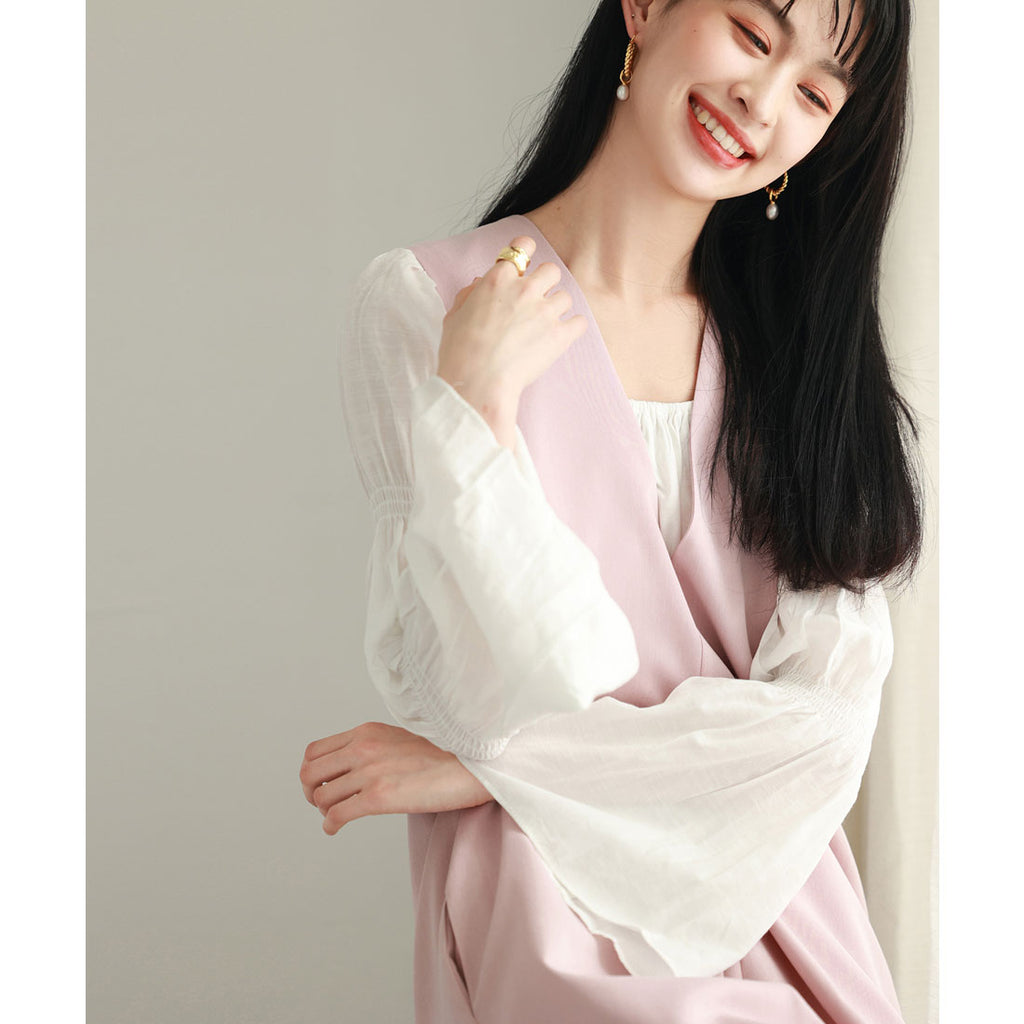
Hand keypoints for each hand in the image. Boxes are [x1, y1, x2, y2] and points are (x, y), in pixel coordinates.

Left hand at [299, 722, 494, 834]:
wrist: (474, 765)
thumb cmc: (444, 756)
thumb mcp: (400, 738)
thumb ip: (373, 747)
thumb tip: (353, 768)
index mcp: (366, 732)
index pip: (315, 751)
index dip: (312, 773)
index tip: (321, 786)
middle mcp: (362, 748)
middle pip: (309, 773)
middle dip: (310, 793)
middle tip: (321, 803)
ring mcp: (370, 772)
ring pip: (321, 797)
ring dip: (324, 811)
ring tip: (337, 816)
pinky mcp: (379, 797)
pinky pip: (336, 815)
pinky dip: (330, 825)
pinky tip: (336, 828)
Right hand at [437, 234, 587, 447]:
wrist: (478, 382)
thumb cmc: (460, 353)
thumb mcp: (454, 316)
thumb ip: (469, 295)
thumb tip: (478, 285)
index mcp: (498, 280)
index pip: (523, 246)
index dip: (527, 251)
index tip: (528, 260)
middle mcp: (525, 290)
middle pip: (551, 270)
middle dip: (546, 282)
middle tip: (537, 299)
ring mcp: (545, 312)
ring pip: (566, 296)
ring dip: (557, 308)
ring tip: (545, 325)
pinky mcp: (560, 335)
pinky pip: (579, 322)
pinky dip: (573, 328)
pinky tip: (562, 336)